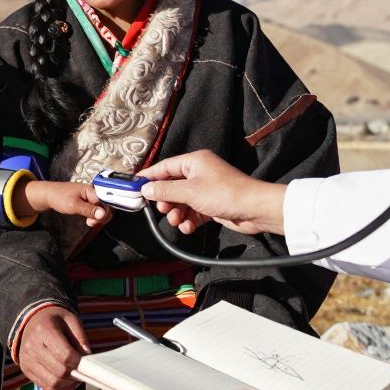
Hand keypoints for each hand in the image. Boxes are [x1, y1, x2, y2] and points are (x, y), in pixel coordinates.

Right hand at [16, 306, 89, 389]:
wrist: (32, 321)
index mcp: (43, 330)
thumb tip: (87, 358)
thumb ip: (81, 338)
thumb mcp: (71, 320)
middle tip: (84, 371)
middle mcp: (31, 346)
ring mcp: (27, 360)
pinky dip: (60, 387)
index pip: (64, 354)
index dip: (79, 362)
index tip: (87, 363)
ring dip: (69, 383)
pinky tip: (67, 379)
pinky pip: (46, 386)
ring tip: (76, 376)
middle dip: (75, 373)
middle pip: (59, 371)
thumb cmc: (54, 321)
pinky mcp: (26, 370)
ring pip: (53, 382)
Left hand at [18, 180, 111, 227]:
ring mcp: (91, 197)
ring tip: (89, 222)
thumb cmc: (59, 197)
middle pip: (106, 206)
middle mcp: (94, 192)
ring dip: (98, 218)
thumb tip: (103, 214)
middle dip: (102, 216)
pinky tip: (89, 221)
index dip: (105, 213)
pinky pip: (96, 210)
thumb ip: (89, 210)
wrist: (48, 195)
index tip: (97, 221)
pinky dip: (94, 216)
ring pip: (102, 209)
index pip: (107, 202)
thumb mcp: (74, 205)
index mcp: (92, 190)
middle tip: (91, 223)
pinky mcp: (88, 202)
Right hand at [137, 150, 284, 235]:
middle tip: (162, 210)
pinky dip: (188, 220)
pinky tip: (188, 227)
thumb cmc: (224, 193)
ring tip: (176, 221)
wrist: (254, 210)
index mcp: (194, 162)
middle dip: (166, 200)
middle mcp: (200, 173)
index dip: (149, 177)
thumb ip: (165, 190)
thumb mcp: (190, 192)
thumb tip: (145, 189)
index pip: (165, 167)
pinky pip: (193, 212)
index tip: (134, 186)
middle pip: (172, 186)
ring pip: (182, 201)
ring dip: (176, 213)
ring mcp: (206, 190)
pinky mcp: (212, 205)